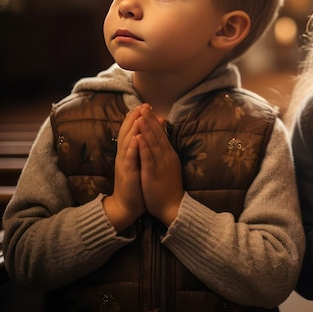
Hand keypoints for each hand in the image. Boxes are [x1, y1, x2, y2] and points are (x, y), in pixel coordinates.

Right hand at [103, 104, 146, 231]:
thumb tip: (147, 134)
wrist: (126, 205)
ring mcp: (125, 163)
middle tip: (143, 104)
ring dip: (133, 128)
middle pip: (127, 132)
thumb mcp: (138, 163)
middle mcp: (124, 155)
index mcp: (128, 152)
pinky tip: (136, 138)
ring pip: (128, 142)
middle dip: (135, 117)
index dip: (136, 117)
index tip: (144, 105)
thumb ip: (140, 149)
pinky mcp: (128, 173)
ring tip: (139, 115)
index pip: (130, 131)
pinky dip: (132, 147)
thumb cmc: (134, 183)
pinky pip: (129, 159)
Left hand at [135, 106, 184, 226]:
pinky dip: (143, 147)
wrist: (173, 207)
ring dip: (146, 129)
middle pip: (157, 135)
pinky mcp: (153, 174)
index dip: (153, 121)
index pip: (161, 134)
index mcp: (169, 155)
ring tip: (140, 116)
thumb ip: (165, 153)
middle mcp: (166, 157)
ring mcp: (161, 165)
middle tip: (143, 106)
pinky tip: (139, 137)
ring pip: (153, 144)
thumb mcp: (169, 167)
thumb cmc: (169, 188)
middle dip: (149, 120)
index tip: (146, 108)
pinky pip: (148, 158)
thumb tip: (163, 140)